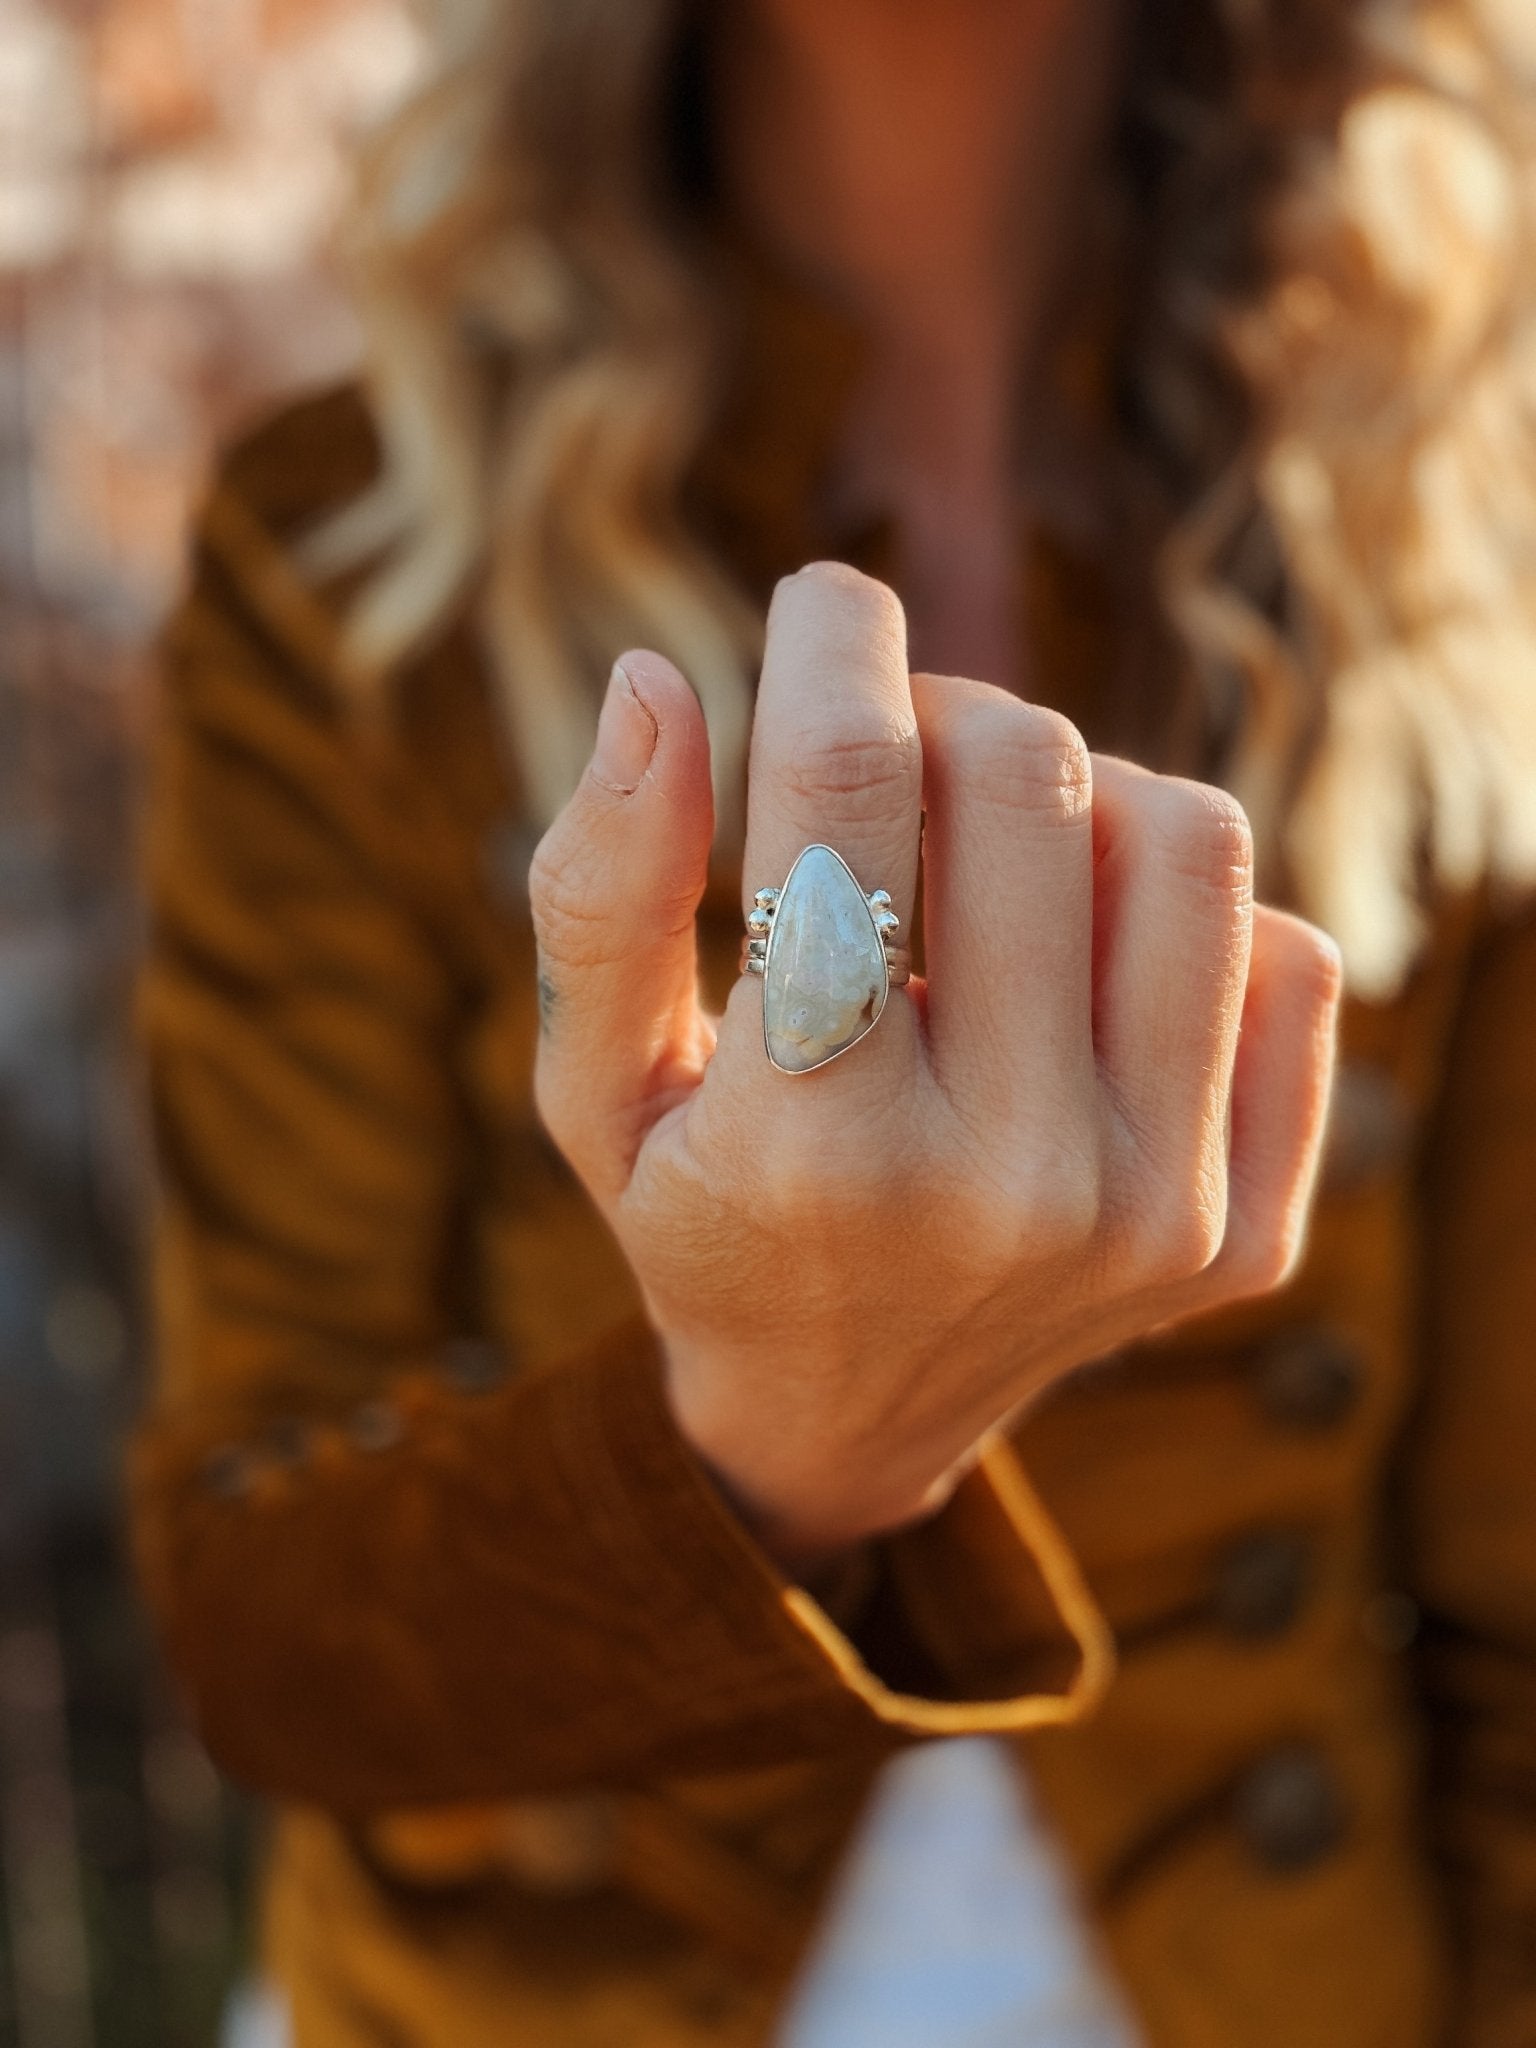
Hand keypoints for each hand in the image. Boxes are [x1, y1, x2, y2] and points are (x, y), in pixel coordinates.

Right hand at [529, 564, 1340, 1569]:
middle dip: (942, 715)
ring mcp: (1154, 1215)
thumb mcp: (594, 1088)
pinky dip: (1180, 918)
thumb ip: (597, 890)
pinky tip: (1087, 969)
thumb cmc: (702, 1219)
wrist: (846, 1422)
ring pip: (1189, 837)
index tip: (822, 598)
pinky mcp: (1246, 1229)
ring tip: (995, 859)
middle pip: (1028, 776)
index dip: (831, 640)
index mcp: (816, 1143)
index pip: (847, 787)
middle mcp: (1008, 1184)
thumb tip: (658, 680)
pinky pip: (1288, 955)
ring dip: (1081, 797)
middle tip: (886, 764)